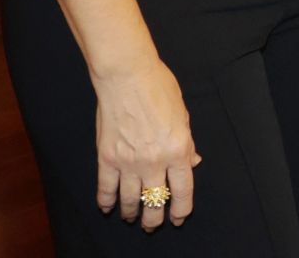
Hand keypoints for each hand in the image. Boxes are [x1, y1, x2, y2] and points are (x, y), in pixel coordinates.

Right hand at [92, 59, 200, 229]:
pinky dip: (106, 201)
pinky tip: (108, 207)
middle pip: (156, 202)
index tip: (178, 217)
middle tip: (153, 224)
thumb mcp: (183, 114)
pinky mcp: (107, 157)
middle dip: (155, 218)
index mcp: (178, 149)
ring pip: (130, 200)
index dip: (181, 209)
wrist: (127, 76)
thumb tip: (192, 162)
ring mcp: (129, 161)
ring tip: (132, 218)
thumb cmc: (158, 87)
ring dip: (131, 213)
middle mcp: (155, 161)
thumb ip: (186, 142)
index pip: (183, 190)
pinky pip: (106, 188)